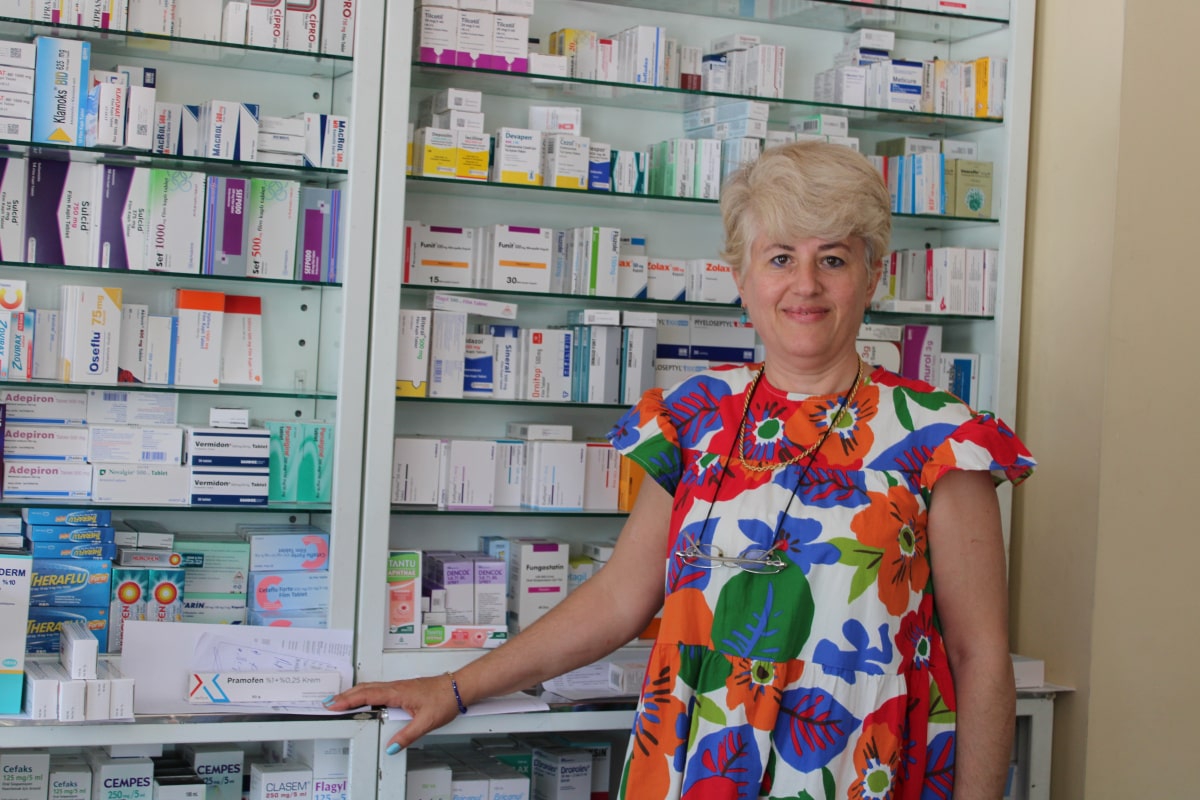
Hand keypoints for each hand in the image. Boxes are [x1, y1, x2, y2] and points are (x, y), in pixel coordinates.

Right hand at [323, 675, 460, 752]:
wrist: (458, 687)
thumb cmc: (444, 699)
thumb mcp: (425, 722)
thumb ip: (406, 735)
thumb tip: (391, 746)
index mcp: (397, 692)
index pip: (367, 696)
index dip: (348, 700)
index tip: (333, 705)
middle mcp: (396, 687)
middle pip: (365, 689)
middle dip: (345, 696)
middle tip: (329, 703)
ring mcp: (399, 687)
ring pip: (371, 687)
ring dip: (354, 693)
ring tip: (340, 701)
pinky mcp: (403, 688)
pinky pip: (379, 689)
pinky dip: (365, 692)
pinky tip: (364, 698)